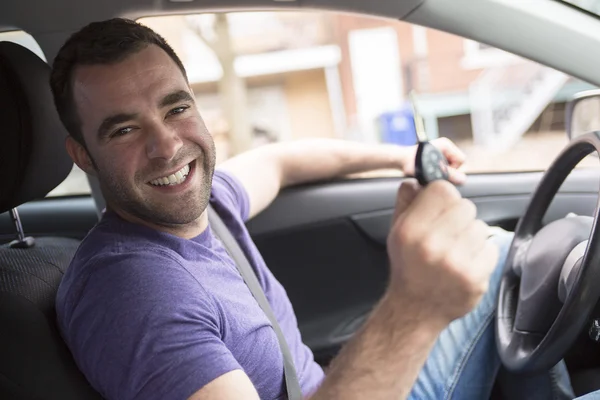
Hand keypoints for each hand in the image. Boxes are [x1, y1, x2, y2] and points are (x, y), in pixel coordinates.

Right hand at [385, 179, 498, 325]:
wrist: (415, 309)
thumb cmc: (408, 266)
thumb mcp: (396, 231)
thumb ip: (406, 201)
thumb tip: (418, 178)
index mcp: (410, 230)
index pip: (442, 190)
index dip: (443, 197)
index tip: (440, 207)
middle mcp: (432, 245)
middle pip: (465, 206)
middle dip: (458, 217)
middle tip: (449, 233)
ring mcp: (456, 262)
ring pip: (479, 227)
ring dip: (471, 236)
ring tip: (456, 251)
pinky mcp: (475, 277)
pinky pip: (490, 248)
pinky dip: (481, 254)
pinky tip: (465, 264)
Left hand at [401, 137, 466, 184]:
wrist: (400, 161)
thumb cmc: (411, 163)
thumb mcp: (431, 170)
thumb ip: (448, 174)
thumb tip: (463, 180)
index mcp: (446, 144)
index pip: (461, 160)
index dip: (453, 169)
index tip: (441, 172)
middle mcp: (445, 147)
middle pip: (457, 164)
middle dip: (447, 172)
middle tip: (434, 175)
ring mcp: (441, 152)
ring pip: (451, 168)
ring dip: (442, 173)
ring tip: (430, 174)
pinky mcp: (437, 158)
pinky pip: (444, 168)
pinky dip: (438, 173)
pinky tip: (429, 174)